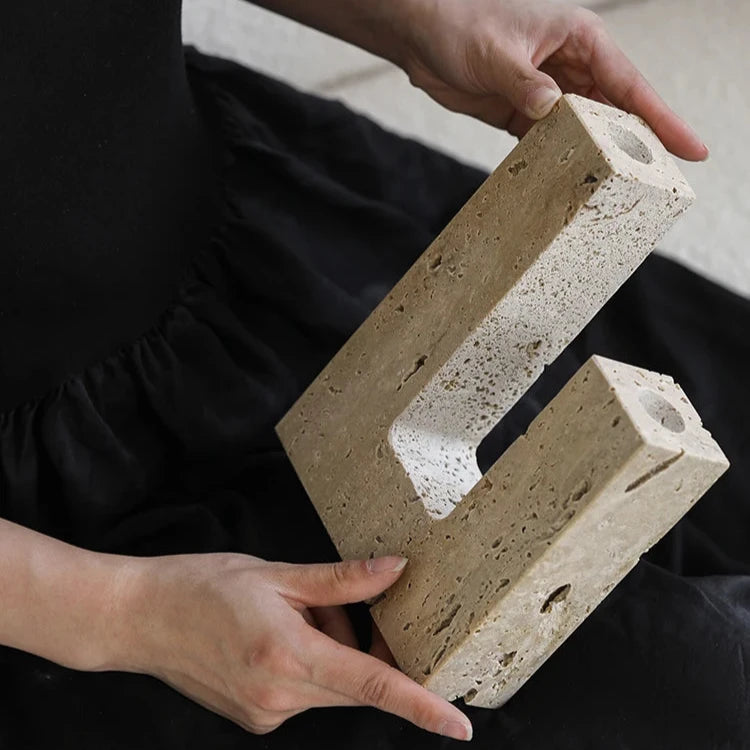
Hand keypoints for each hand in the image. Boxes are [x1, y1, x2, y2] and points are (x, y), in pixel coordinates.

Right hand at [112, 553, 472, 739]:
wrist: (141, 618)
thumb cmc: (204, 587)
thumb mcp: (277, 574)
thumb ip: (341, 580)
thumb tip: (395, 569)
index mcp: (289, 656)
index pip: (372, 685)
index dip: (421, 705)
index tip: (459, 725)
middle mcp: (280, 696)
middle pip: (354, 680)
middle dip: (362, 646)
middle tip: (331, 605)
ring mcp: (266, 714)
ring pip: (330, 684)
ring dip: (329, 650)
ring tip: (287, 613)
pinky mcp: (256, 719)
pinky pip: (305, 692)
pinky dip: (307, 664)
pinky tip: (274, 635)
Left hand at [396, 0, 706, 159]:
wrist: (421, 36)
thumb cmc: (460, 24)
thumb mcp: (497, 53)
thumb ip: (526, 85)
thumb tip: (553, 112)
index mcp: (579, 39)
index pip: (630, 83)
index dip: (662, 118)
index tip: (690, 148)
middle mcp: (570, 66)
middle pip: (615, 111)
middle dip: (635, 144)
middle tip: (657, 182)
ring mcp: (548, 92)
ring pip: (585, 129)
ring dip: (597, 156)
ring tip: (617, 190)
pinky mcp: (523, 114)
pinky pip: (550, 141)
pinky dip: (558, 160)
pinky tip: (568, 182)